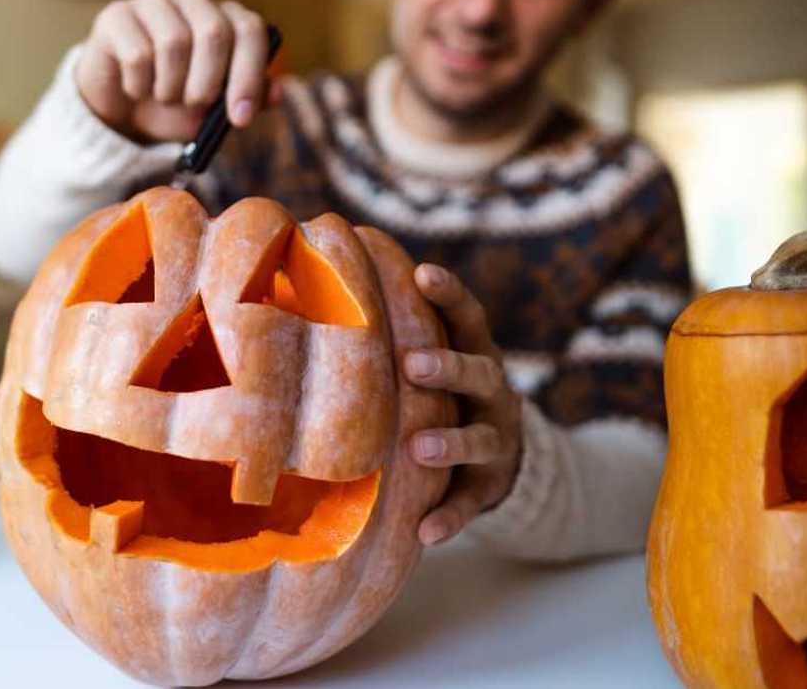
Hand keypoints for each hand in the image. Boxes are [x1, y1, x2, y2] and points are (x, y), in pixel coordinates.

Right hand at [76, 0, 272, 142]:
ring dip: (170, 88)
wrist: (122, 111)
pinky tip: (136, 90)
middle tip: (194, 105)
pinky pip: (137, 54)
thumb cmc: (176, 105)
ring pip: (174, 43)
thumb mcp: (215, 112)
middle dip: (207, 83)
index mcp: (225, 17)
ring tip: (164, 97)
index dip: (248, 75)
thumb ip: (248, 101)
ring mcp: (154, 2)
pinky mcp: (117, 16)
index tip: (239, 118)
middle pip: (214, 32)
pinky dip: (139, 87)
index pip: (250, 29)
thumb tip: (277, 94)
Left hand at [405, 264, 522, 546]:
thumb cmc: (439, 397)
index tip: (422, 272)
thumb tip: (305, 294)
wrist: (500, 458)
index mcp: (474, 354)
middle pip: (478, 372)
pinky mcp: (490, 486)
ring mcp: (496, 440)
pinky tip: (426, 533)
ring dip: (451, 442)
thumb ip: (393, 339)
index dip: (449, 294)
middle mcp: (493, 393)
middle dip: (447, 367)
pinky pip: (472, 502)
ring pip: (480, 439)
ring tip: (420, 447)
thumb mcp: (429, 366)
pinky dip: (451, 517)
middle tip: (411, 363)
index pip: (468, 317)